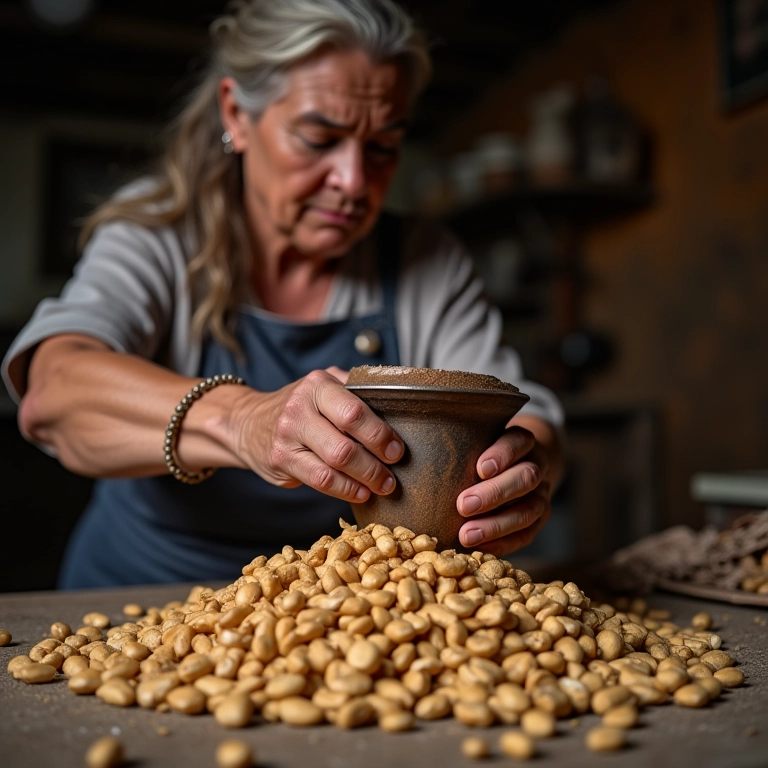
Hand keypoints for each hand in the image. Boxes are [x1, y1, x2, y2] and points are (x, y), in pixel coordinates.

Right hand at [232, 367, 403, 501]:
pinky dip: (346, 490)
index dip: (380, 435)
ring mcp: (287, 436)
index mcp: (318, 385)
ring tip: (383, 486)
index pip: (354, 412)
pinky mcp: (281, 461)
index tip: (397, 449)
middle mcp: (299, 408)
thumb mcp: (324, 386)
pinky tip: (360, 492)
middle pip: (345, 444)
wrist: (249, 421)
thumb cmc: (301, 406)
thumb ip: (355, 390)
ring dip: (364, 480)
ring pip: (333, 465)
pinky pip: (320, 480)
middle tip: (393, 473)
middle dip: (376, 463)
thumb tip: (401, 403)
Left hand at [456, 415, 561, 556]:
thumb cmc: (484, 451)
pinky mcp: (539, 519)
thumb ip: (458, 445)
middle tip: (464, 505)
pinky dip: (504, 542)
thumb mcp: (476, 439)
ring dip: (497, 525)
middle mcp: (536, 465)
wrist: (519, 464)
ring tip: (466, 535)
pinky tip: (480, 548)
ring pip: (530, 509)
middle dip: (495, 493)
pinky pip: (528, 534)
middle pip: (526, 477)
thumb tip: (409, 456)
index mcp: (522, 441)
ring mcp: (542, 493)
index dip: (502, 454)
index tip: (480, 468)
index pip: (518, 441)